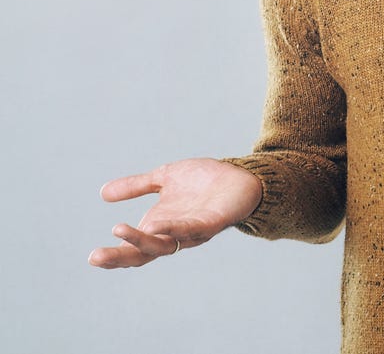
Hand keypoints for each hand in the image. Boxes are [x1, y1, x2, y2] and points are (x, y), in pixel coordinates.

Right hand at [89, 158, 261, 268]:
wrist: (240, 175)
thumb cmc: (204, 180)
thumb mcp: (165, 177)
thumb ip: (137, 186)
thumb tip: (102, 193)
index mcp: (161, 226)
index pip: (134, 247)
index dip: (116, 254)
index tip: (92, 257)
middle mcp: (175, 234)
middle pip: (144, 253)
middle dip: (120, 256)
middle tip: (95, 257)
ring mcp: (194, 230)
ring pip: (165, 244)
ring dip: (142, 240)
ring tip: (119, 230)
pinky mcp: (213, 222)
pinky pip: (191, 229)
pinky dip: (173, 228)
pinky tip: (157, 224)